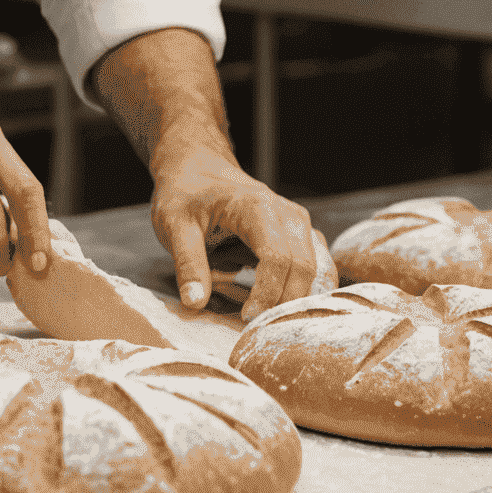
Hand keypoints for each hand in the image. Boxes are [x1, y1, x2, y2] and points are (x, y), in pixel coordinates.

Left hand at [150, 136, 334, 322]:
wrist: (196, 165)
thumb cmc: (185, 192)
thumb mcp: (174, 224)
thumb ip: (187, 263)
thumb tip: (195, 303)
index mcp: (258, 208)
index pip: (278, 259)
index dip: (267, 295)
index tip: (246, 318)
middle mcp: (288, 215)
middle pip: (305, 268)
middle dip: (284, 303)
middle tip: (256, 327)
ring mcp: (299, 224)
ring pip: (318, 270)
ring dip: (295, 298)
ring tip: (266, 316)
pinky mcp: (300, 234)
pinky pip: (315, 267)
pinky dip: (300, 289)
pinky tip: (276, 303)